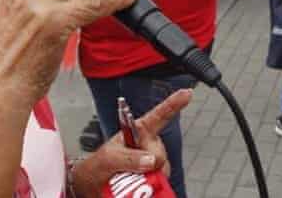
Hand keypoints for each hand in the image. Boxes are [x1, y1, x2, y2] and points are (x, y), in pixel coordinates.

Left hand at [72, 89, 192, 196]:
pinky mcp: (154, 179)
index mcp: (138, 131)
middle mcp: (149, 146)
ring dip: (148, 178)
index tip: (188, 93)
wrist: (93, 187)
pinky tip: (143, 188)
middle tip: (129, 168)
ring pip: (162, 170)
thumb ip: (128, 157)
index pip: (159, 115)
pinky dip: (154, 187)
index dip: (174, 103)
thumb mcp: (107, 158)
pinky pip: (161, 183)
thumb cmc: (98, 166)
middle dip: (148, 163)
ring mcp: (153, 163)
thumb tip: (151, 160)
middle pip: (160, 153)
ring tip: (129, 179)